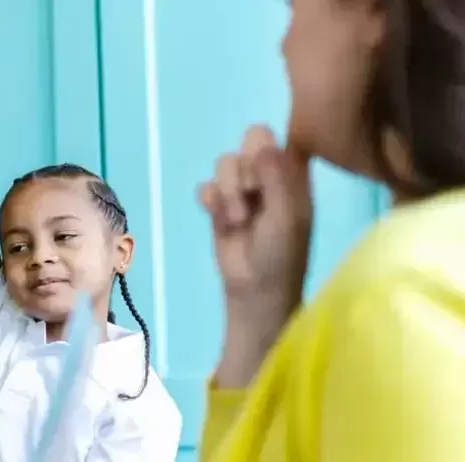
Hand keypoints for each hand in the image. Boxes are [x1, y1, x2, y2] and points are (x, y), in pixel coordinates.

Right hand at [199, 124, 313, 309]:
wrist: (255, 285)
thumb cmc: (281, 250)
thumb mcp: (286, 213)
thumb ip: (276, 174)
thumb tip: (260, 137)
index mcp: (293, 172)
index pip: (277, 138)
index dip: (265, 150)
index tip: (265, 174)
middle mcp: (268, 174)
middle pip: (247, 144)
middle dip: (244, 172)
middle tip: (251, 198)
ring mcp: (242, 187)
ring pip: (225, 163)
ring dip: (228, 190)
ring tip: (238, 218)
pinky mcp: (219, 203)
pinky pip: (206, 185)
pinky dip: (210, 200)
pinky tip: (219, 218)